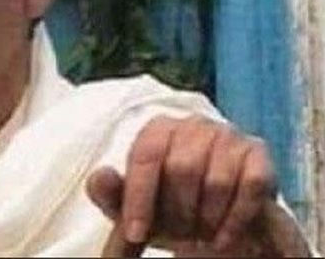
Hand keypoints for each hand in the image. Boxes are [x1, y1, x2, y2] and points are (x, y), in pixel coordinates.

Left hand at [86, 116, 309, 256]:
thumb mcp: (132, 206)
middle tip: (180, 232)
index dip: (139, 198)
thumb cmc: (166, 206)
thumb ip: (109, 192)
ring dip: (206, 219)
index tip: (136, 232)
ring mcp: (227, 134)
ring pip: (216, 180)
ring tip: (201, 231)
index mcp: (158, 128)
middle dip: (177, 211)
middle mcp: (193, 123)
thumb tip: (101, 176)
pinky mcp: (257, 152)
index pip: (146, 155)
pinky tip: (222, 237)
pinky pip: (250, 186)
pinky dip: (235, 220)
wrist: (215, 219)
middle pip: (181, 168)